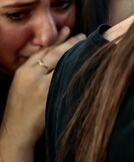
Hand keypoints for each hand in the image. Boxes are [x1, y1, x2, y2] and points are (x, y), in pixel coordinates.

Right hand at [1, 27, 85, 146]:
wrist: (17, 131)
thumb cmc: (21, 111)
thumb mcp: (22, 86)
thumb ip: (35, 73)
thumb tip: (53, 61)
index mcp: (23, 71)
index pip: (43, 50)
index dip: (57, 39)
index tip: (68, 30)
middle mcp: (32, 75)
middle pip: (54, 53)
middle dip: (70, 42)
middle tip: (83, 35)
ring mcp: (42, 84)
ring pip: (62, 62)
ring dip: (76, 53)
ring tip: (88, 46)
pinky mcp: (50, 94)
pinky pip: (67, 77)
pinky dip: (77, 69)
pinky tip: (87, 65)